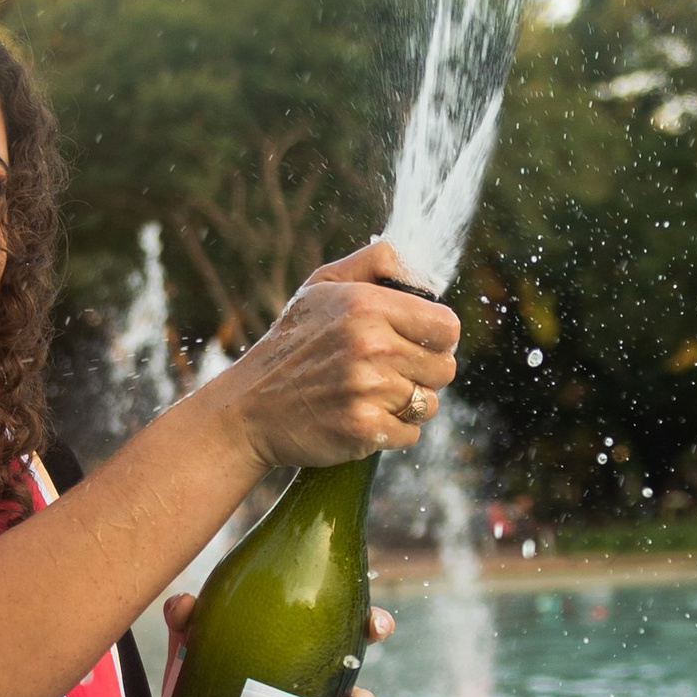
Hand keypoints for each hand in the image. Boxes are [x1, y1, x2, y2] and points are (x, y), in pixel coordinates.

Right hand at [225, 242, 459, 475]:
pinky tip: (361, 418)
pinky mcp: (363, 428)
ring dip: (406, 404)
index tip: (414, 344)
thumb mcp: (323, 285)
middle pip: (444, 368)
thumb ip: (376, 262)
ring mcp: (367, 389)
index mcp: (367, 305)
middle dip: (422, 373)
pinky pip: (409, 434)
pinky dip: (391, 432)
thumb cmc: (292, 343)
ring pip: (428, 404)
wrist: (249, 408)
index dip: (436, 338)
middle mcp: (371, 345)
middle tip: (385, 373)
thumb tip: (423, 268)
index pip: (447, 326)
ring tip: (369, 395)